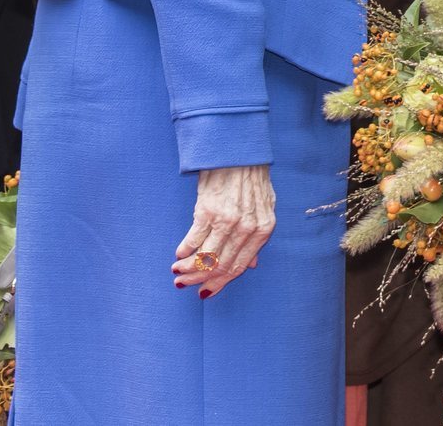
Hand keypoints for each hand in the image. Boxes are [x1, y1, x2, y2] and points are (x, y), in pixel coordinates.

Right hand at [171, 165, 275, 298]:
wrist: (239, 151)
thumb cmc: (252, 177)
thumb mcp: (264, 206)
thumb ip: (257, 236)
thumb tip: (252, 265)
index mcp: (263, 229)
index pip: (239, 266)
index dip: (220, 282)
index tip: (206, 291)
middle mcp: (247, 229)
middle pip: (220, 266)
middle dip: (200, 280)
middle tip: (184, 284)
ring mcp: (227, 221)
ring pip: (205, 258)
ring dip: (188, 269)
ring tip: (177, 272)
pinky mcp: (208, 212)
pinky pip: (193, 241)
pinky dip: (184, 251)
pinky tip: (178, 254)